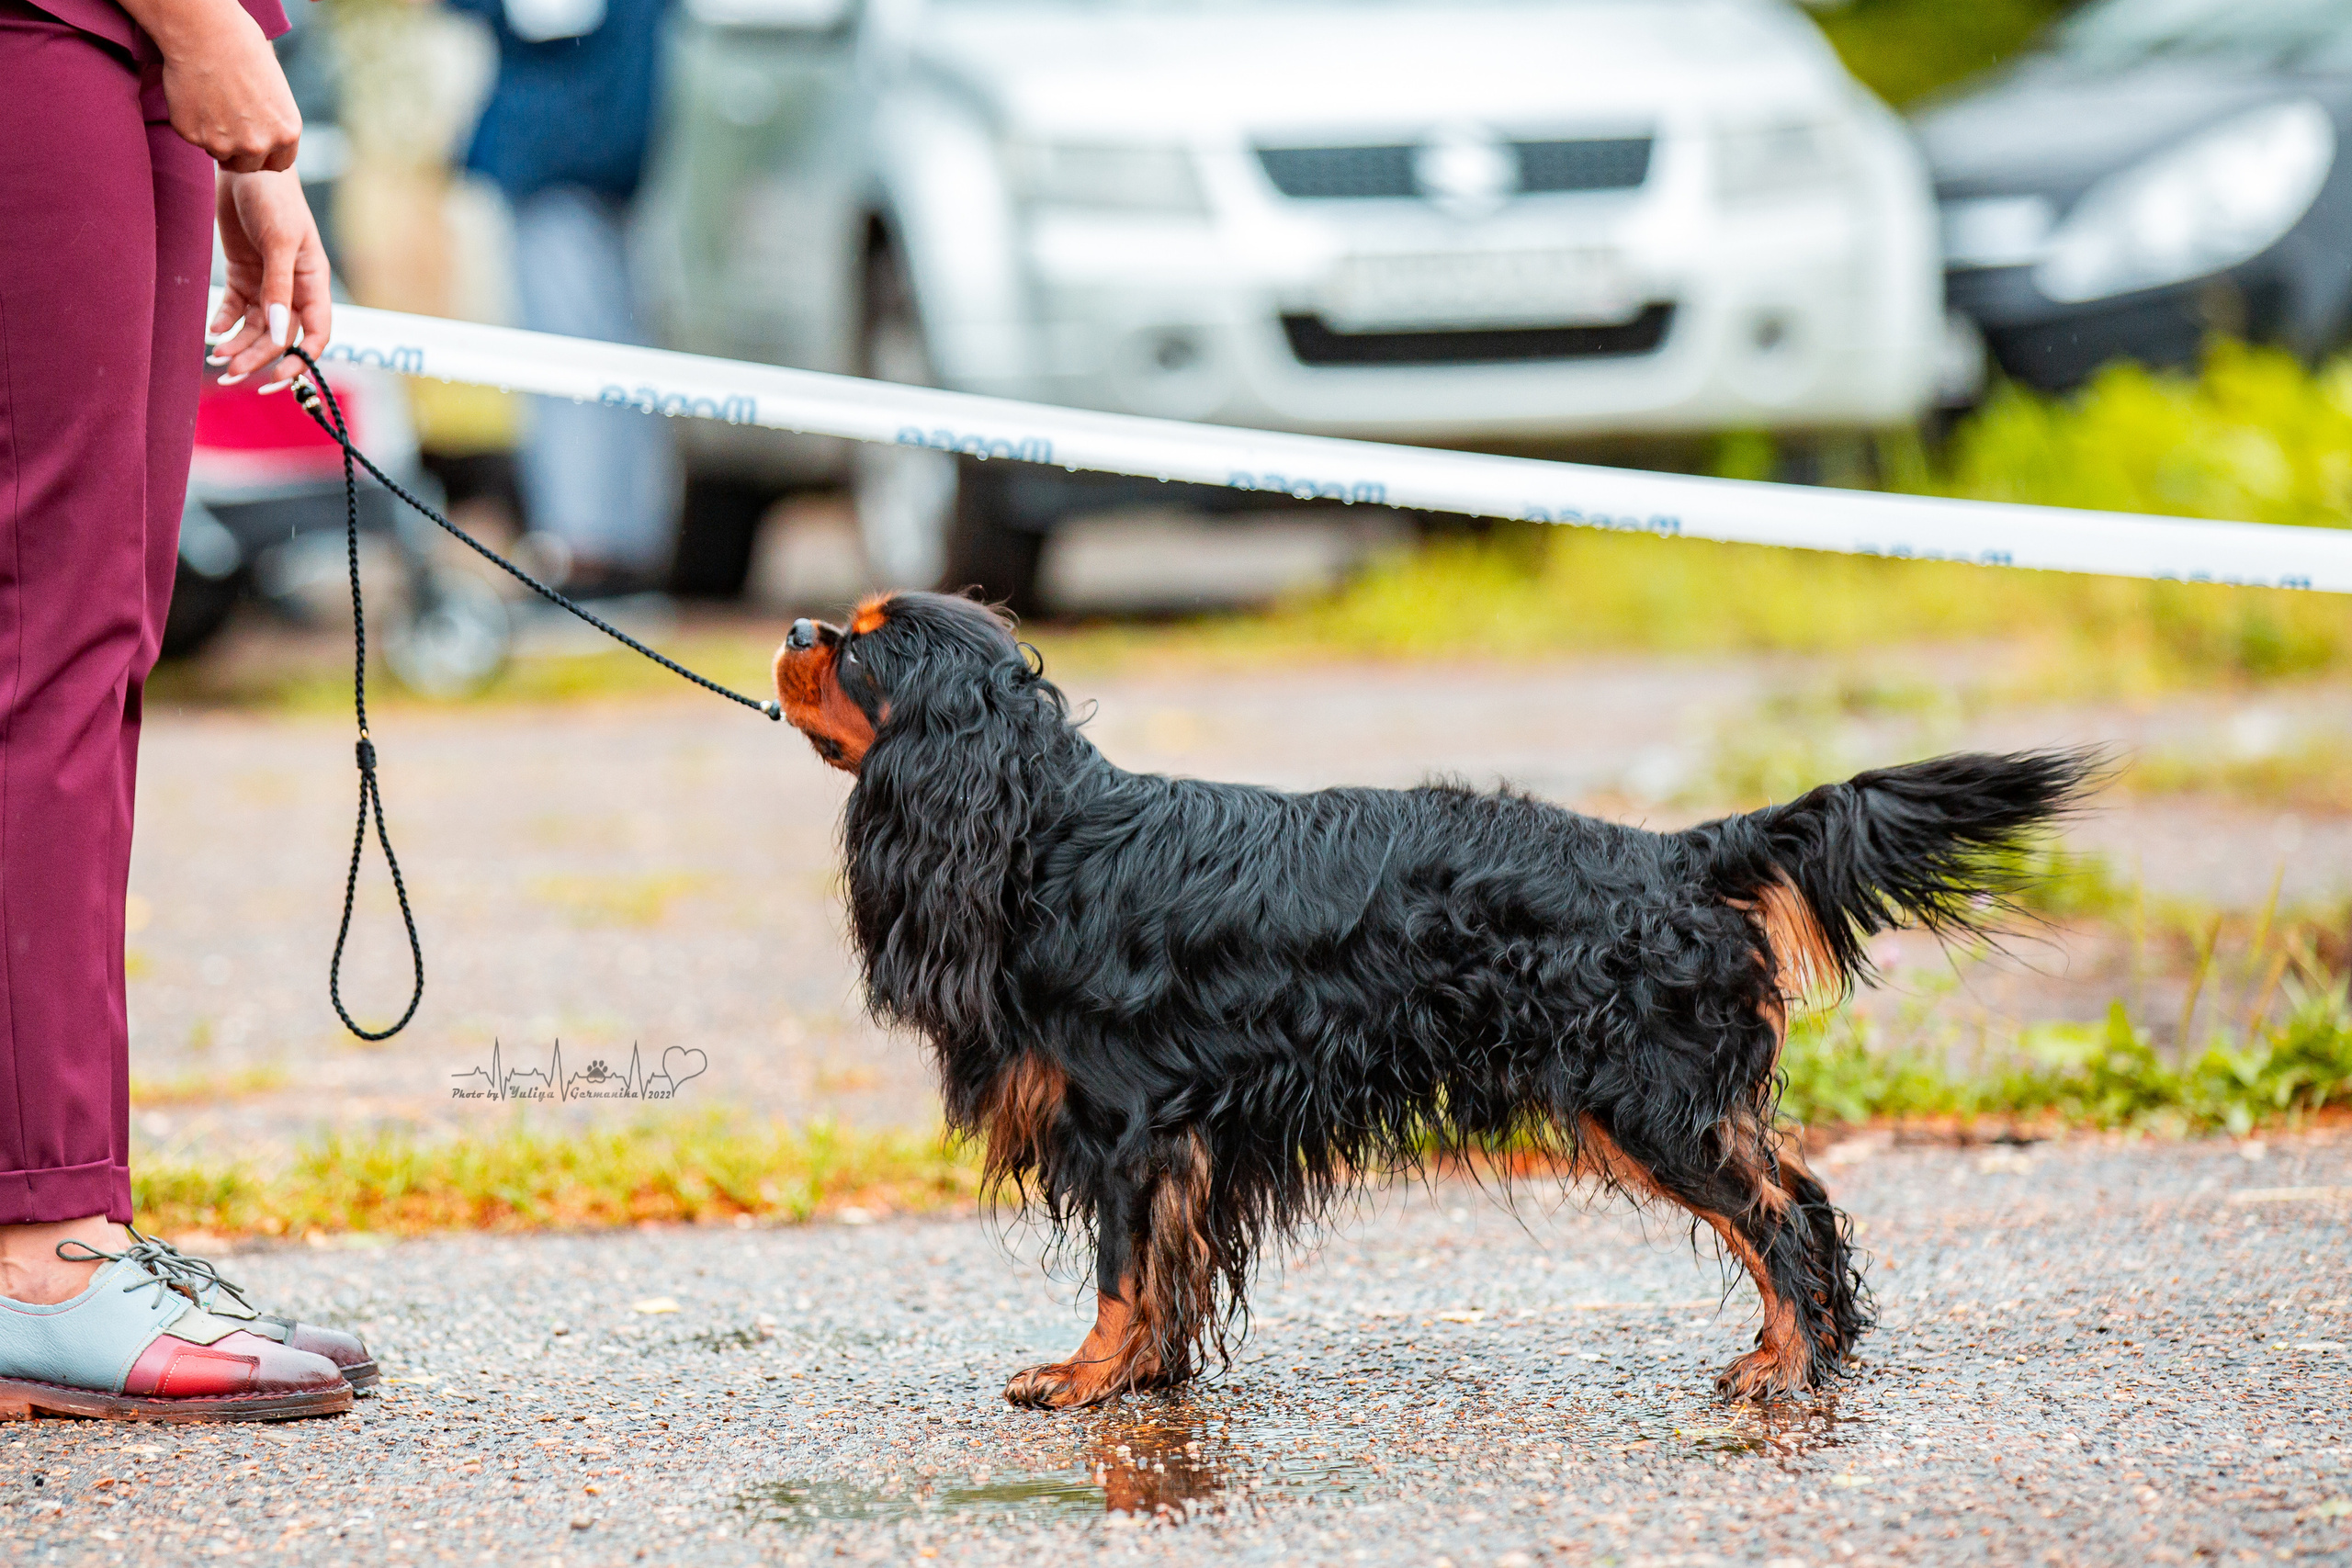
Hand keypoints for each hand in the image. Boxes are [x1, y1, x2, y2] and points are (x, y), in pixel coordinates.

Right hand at [121, 0, 302, 170]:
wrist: (205, 35)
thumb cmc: (244, 52)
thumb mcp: (276, 93)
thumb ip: (273, 123)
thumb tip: (267, 142)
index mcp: (286, 134)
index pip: (279, 164)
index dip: (265, 154)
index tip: (254, 142)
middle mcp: (258, 145)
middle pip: (248, 166)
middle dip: (240, 151)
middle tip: (228, 123)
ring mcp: (224, 144)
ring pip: (220, 153)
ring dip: (216, 137)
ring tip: (213, 103)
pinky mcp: (193, 136)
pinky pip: (194, 138)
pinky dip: (193, 124)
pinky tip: (195, 97)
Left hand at [209, 168, 331, 387]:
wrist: (246, 165)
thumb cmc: (274, 198)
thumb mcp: (279, 242)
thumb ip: (279, 290)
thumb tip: (280, 336)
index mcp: (313, 283)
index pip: (315, 335)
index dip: (300, 361)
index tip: (275, 380)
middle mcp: (294, 289)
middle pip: (280, 336)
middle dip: (257, 358)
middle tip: (230, 374)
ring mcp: (268, 283)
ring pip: (257, 327)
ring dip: (238, 345)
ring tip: (215, 359)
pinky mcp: (244, 274)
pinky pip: (236, 309)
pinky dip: (224, 323)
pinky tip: (211, 332)